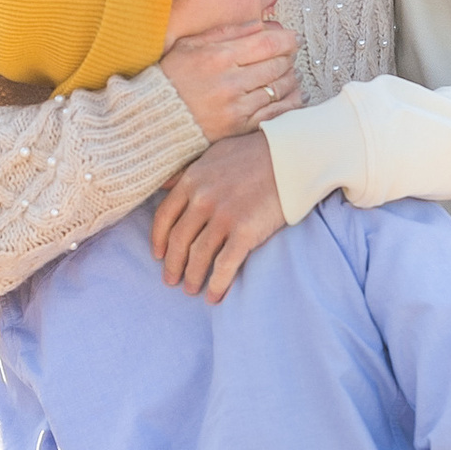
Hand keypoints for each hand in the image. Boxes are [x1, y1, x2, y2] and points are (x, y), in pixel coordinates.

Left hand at [152, 132, 288, 301]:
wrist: (292, 157)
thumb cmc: (255, 153)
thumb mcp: (214, 155)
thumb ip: (189, 172)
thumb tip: (166, 185)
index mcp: (192, 180)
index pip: (164, 217)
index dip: (159, 240)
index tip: (158, 255)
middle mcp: (202, 199)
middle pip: (179, 241)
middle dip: (173, 265)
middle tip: (171, 280)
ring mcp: (223, 216)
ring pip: (199, 256)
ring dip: (193, 277)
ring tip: (192, 289)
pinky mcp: (245, 231)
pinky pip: (224, 265)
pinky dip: (217, 284)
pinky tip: (214, 296)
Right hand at [161, 19, 300, 141]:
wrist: (154, 119)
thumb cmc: (171, 78)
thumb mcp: (190, 45)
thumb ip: (226, 32)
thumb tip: (261, 26)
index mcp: (218, 57)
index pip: (266, 43)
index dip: (287, 40)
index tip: (293, 39)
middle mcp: (230, 82)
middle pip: (276, 65)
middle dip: (288, 58)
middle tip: (290, 56)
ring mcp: (236, 107)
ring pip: (278, 89)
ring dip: (290, 79)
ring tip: (289, 73)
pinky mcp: (239, 128)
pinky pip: (275, 114)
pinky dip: (290, 103)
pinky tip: (294, 95)